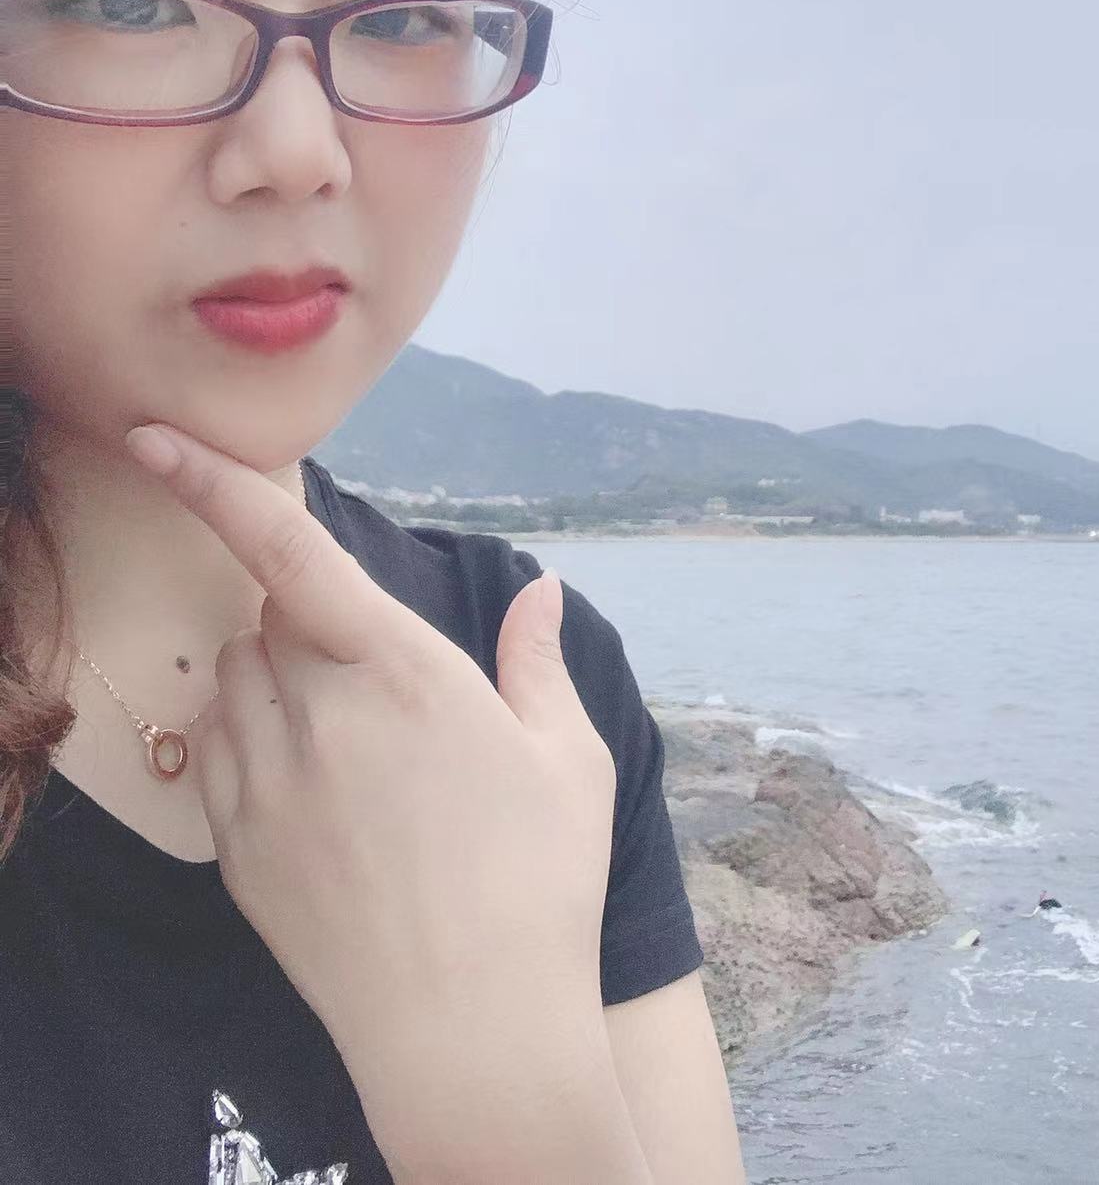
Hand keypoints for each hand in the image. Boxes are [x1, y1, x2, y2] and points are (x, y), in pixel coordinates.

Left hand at [122, 423, 618, 1066]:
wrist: (470, 1033)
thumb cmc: (539, 886)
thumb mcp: (571, 761)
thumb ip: (538, 663)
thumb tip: (543, 588)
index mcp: (400, 672)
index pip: (287, 549)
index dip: (211, 482)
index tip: (155, 437)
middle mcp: (318, 714)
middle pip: (266, 616)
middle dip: (304, 619)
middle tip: (372, 676)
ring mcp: (266, 784)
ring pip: (232, 680)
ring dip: (271, 677)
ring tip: (345, 737)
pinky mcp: (237, 848)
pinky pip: (208, 753)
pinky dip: (240, 739)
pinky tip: (302, 779)